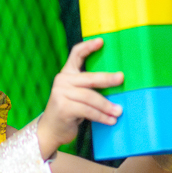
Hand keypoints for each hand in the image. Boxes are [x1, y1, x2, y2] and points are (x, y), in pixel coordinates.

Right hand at [37, 39, 123, 154]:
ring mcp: (60, 94)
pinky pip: (88, 110)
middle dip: (107, 79)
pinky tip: (110, 121)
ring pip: (90, 97)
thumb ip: (88, 87)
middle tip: (121, 79)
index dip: (88, 46)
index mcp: (67, 74)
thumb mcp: (77, 95)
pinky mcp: (63, 108)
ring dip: (107, 106)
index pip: (76, 54)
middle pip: (89, 78)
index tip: (101, 41)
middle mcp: (62, 81)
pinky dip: (101, 116)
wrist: (50, 131)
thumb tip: (116, 83)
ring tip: (118, 111)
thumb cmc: (69, 112)